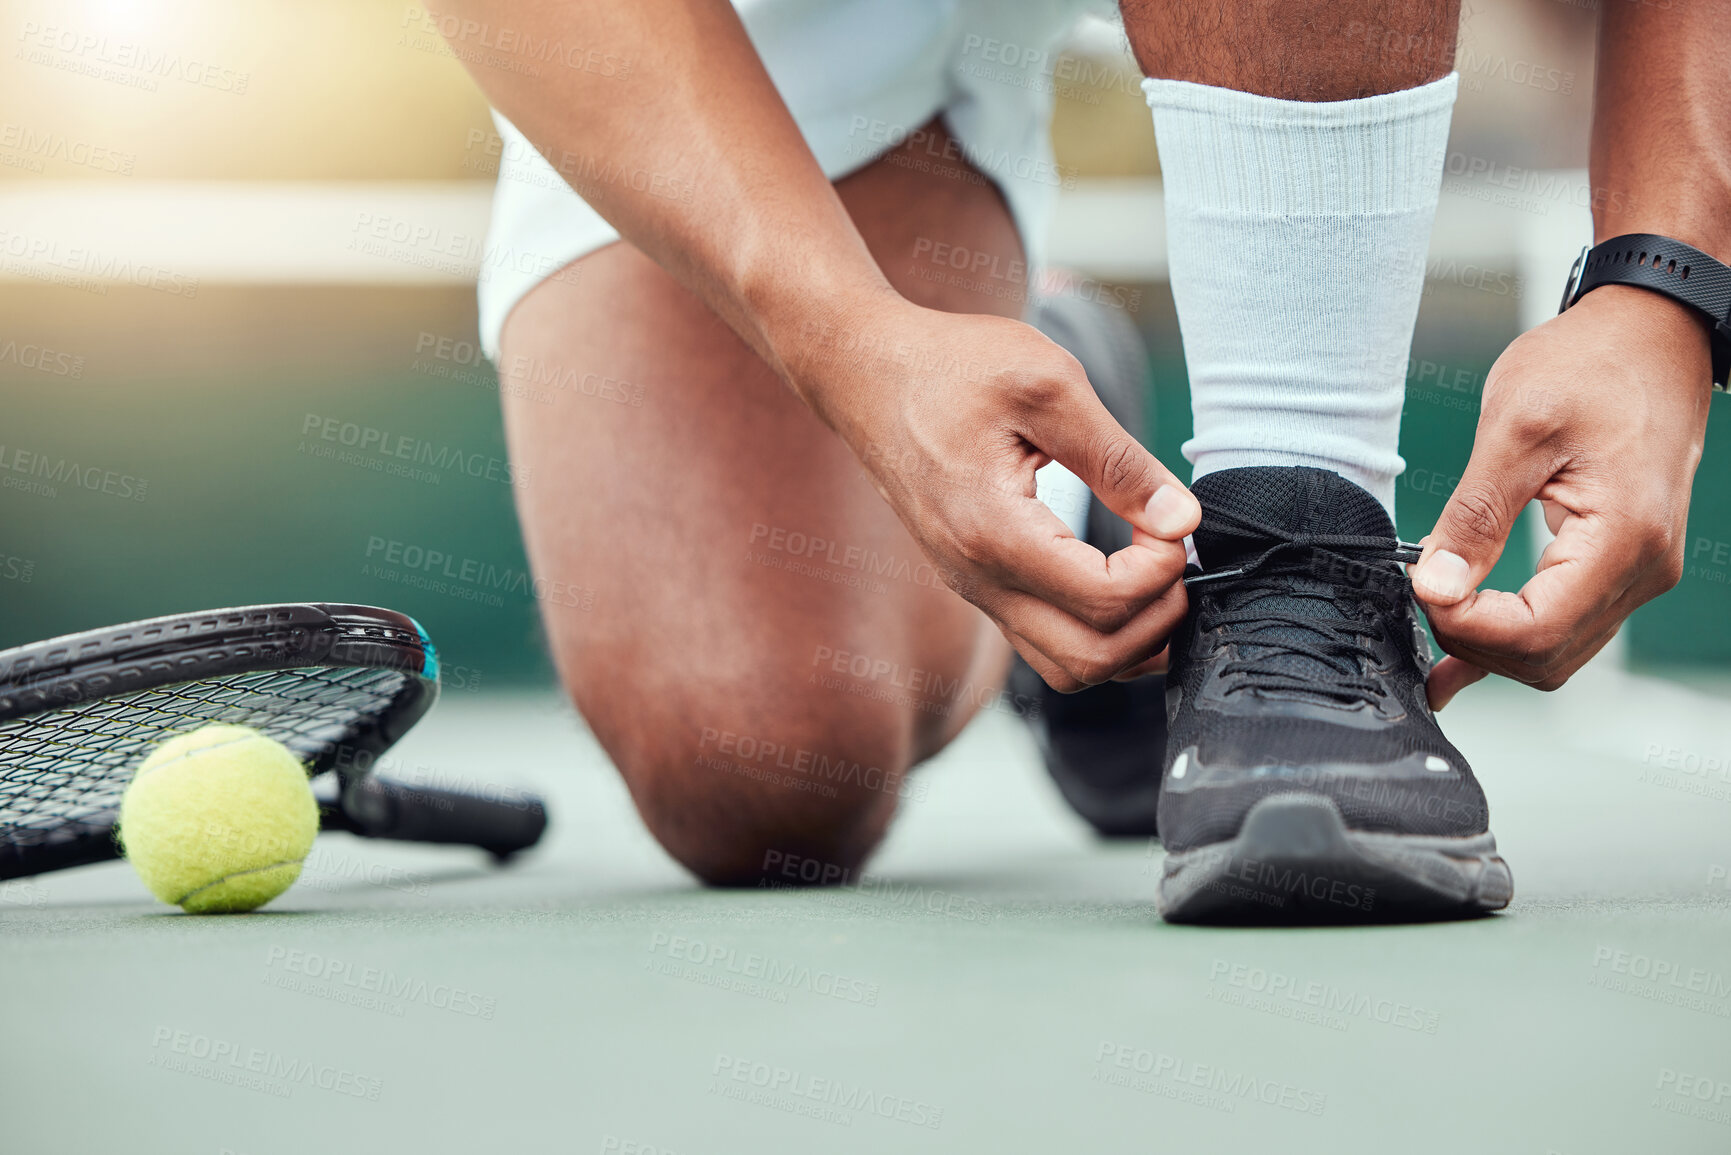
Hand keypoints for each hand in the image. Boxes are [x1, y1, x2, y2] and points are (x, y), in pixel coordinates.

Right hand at [790, 296, 1198, 690]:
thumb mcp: (1047, 384)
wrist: (864, 372)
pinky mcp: (976, 583)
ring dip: (1130, 638)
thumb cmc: (948, 366)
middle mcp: (978, 578)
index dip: (1162, 570)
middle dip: (1156, 618)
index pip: (1105, 601)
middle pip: (1091, 660)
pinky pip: (1047, 642)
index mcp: (994, 532)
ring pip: (1070, 668)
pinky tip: (1122, 576)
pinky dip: (1099, 630)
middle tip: (1173, 555)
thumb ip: (1118, 459)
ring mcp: (973, 588)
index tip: (1172, 519)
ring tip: (1154, 572)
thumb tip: (1181, 518)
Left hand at [1411, 286, 1714, 708]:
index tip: (1421, 588)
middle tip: (1420, 589)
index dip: (1465, 627)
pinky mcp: (1619, 564)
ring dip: (1488, 642)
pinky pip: (1563, 625)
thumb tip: (1434, 585)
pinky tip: (1459, 656)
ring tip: (1435, 604)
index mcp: (1624, 538)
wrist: (1652, 334)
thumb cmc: (1595, 364)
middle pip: (1544, 656)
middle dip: (1471, 639)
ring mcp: (1637, 572)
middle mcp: (1643, 569)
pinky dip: (1509, 638)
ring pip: (1553, 651)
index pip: (1535, 632)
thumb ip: (1473, 515)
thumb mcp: (1515, 428)